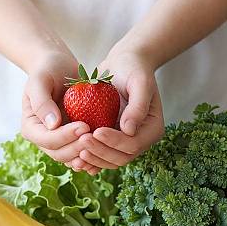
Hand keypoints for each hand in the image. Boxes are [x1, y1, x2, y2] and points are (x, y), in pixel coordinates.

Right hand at [20, 51, 96, 169]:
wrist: (59, 68)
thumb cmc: (47, 70)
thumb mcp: (40, 80)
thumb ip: (42, 102)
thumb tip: (53, 125)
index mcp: (31, 128)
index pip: (47, 140)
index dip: (65, 136)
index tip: (84, 125)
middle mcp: (43, 139)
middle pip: (60, 153)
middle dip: (78, 147)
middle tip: (96, 136)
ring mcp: (59, 143)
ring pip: (72, 158)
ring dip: (87, 154)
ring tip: (102, 143)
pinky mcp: (73, 141)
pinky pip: (82, 154)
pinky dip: (93, 154)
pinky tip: (106, 147)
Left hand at [70, 49, 164, 173]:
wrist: (122, 64)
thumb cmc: (133, 68)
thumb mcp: (140, 82)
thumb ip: (138, 105)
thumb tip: (129, 130)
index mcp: (152, 129)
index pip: (133, 145)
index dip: (114, 142)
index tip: (96, 131)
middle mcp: (140, 140)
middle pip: (121, 158)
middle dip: (101, 152)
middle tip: (81, 141)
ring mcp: (125, 142)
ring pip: (109, 161)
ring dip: (93, 158)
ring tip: (76, 149)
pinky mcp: (111, 141)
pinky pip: (100, 155)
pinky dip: (89, 157)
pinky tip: (74, 153)